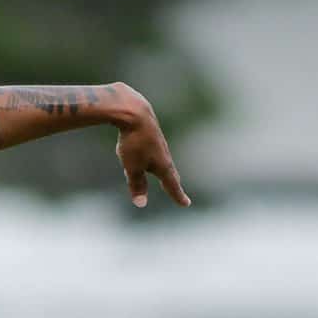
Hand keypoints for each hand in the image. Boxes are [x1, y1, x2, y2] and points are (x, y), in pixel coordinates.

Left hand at [112, 86, 188, 208]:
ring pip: (160, 161)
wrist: (134, 112)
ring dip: (163, 171)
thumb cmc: (134, 142)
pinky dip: (153, 158)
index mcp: (163, 164)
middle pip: (169, 173)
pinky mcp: (150, 134)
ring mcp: (158, 143)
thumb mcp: (132, 168)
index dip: (177, 195)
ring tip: (165, 177)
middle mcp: (164, 154)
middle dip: (172, 184)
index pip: (172, 184)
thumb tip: (141, 204)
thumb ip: (137, 185)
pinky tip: (147, 152)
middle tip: (177, 192)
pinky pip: (152, 150)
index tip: (186, 204)